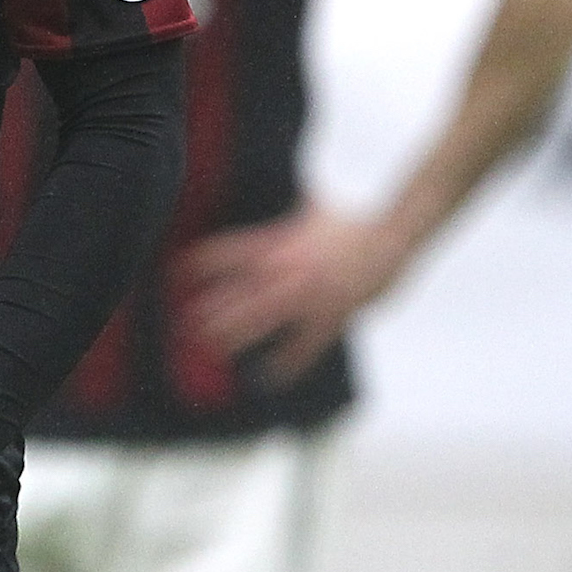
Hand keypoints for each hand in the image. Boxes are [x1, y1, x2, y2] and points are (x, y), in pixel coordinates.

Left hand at [177, 202, 410, 382]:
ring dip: (235, 335)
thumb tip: (297, 195)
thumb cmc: (356, 221)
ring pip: (262, 320)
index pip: (229, 252)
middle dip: (211, 309)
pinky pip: (304, 345)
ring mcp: (308, 295)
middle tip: (184, 324)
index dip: (203, 263)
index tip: (178, 272)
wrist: (392, 236)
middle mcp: (287, 270)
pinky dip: (287, 362)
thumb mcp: (316, 208)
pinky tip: (269, 377)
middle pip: (238, 292)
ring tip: (211, 348)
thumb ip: (297, 210)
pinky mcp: (332, 316)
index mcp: (279, 242)